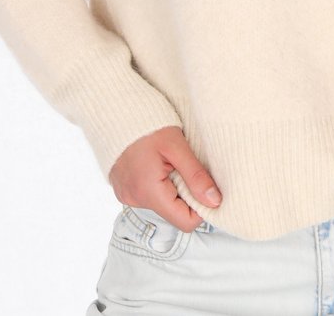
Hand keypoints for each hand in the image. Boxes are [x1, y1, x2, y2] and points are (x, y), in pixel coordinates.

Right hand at [108, 126, 222, 232]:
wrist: (117, 112)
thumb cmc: (148, 125)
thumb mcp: (177, 147)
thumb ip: (196, 176)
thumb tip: (216, 201)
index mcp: (148, 192)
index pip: (185, 222)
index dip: (202, 208)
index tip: (206, 185)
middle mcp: (135, 199)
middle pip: (174, 213)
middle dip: (187, 194)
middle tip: (186, 166)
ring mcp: (127, 195)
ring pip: (162, 203)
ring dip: (173, 187)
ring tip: (169, 162)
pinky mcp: (124, 189)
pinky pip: (149, 195)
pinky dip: (159, 183)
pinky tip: (157, 163)